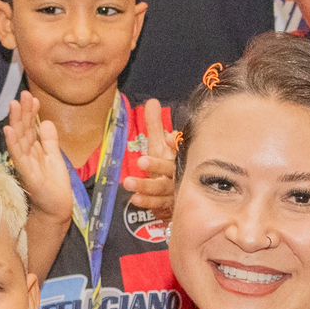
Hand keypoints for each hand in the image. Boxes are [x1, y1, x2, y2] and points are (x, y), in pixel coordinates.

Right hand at [2, 91, 73, 224]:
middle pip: (23, 130)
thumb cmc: (54, 186)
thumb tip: (47, 121)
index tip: (33, 98)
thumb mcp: (54, 157)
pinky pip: (18, 156)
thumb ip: (49, 140)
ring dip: (16, 122)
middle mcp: (26, 155)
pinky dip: (13, 143)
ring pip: (18, 139)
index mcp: (33, 150)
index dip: (31, 113)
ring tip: (14, 105)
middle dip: (23, 112)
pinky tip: (9, 130)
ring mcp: (24, 164)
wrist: (56, 208)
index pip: (30, 127)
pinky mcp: (26, 174)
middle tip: (22, 94)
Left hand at [121, 98, 175, 220]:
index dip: (175, 144)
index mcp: (179, 157)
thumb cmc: (166, 166)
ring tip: (128, 183)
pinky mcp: (167, 206)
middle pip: (170, 170)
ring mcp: (173, 192)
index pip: (180, 149)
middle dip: (157, 166)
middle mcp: (178, 174)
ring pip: (161, 190)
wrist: (178, 196)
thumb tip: (152, 102)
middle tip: (142, 161)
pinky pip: (158, 205)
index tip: (169, 138)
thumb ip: (156, 126)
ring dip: (145, 187)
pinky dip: (147, 203)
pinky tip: (135, 199)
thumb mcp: (161, 145)